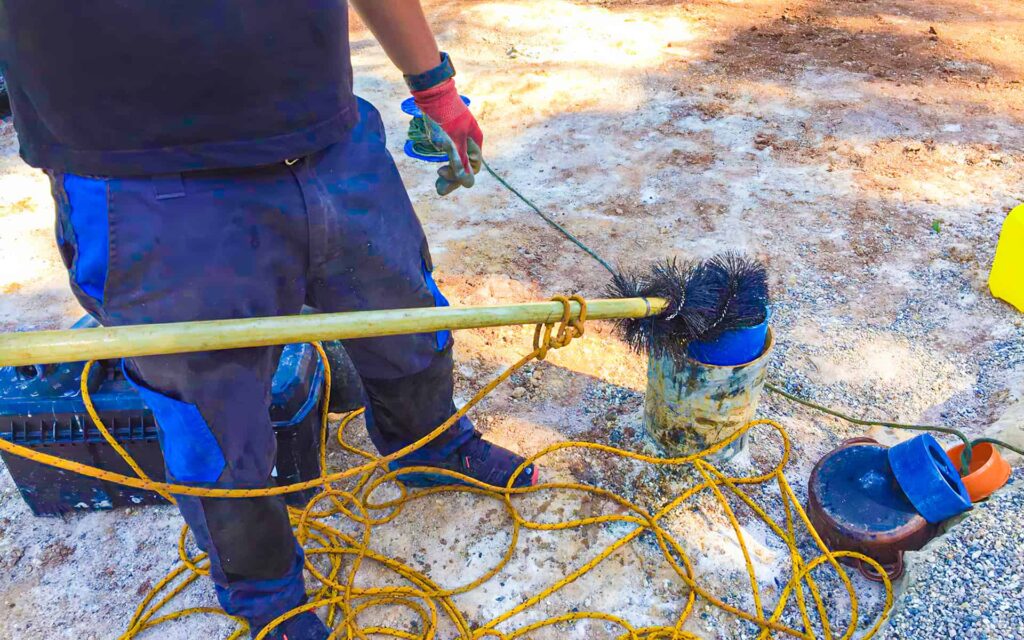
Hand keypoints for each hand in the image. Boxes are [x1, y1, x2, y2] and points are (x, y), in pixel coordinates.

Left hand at [412, 79, 482, 195]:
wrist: (433, 91)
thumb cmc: (445, 117)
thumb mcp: (453, 143)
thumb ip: (460, 163)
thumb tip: (468, 184)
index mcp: (475, 141)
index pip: (472, 168)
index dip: (459, 176)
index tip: (441, 175)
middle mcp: (470, 139)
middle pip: (465, 164)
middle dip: (452, 175)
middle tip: (438, 186)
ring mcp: (460, 134)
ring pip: (456, 156)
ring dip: (448, 166)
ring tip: (437, 173)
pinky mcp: (450, 129)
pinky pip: (450, 147)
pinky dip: (444, 154)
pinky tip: (436, 153)